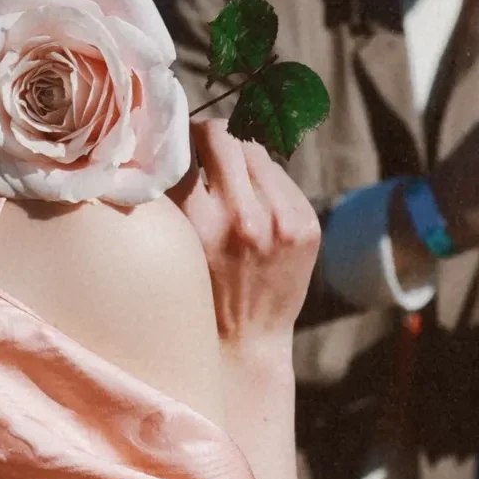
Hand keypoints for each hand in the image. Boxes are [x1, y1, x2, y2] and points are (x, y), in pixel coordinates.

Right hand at [169, 121, 320, 350]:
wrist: (245, 341)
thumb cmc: (197, 294)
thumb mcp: (176, 247)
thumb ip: (174, 200)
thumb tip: (171, 144)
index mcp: (200, 223)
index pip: (184, 149)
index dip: (175, 140)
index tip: (172, 144)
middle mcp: (244, 217)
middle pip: (223, 136)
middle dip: (207, 136)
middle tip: (200, 147)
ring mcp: (282, 220)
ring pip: (255, 150)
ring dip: (238, 156)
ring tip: (229, 178)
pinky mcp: (307, 224)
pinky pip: (281, 177)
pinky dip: (264, 181)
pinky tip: (256, 202)